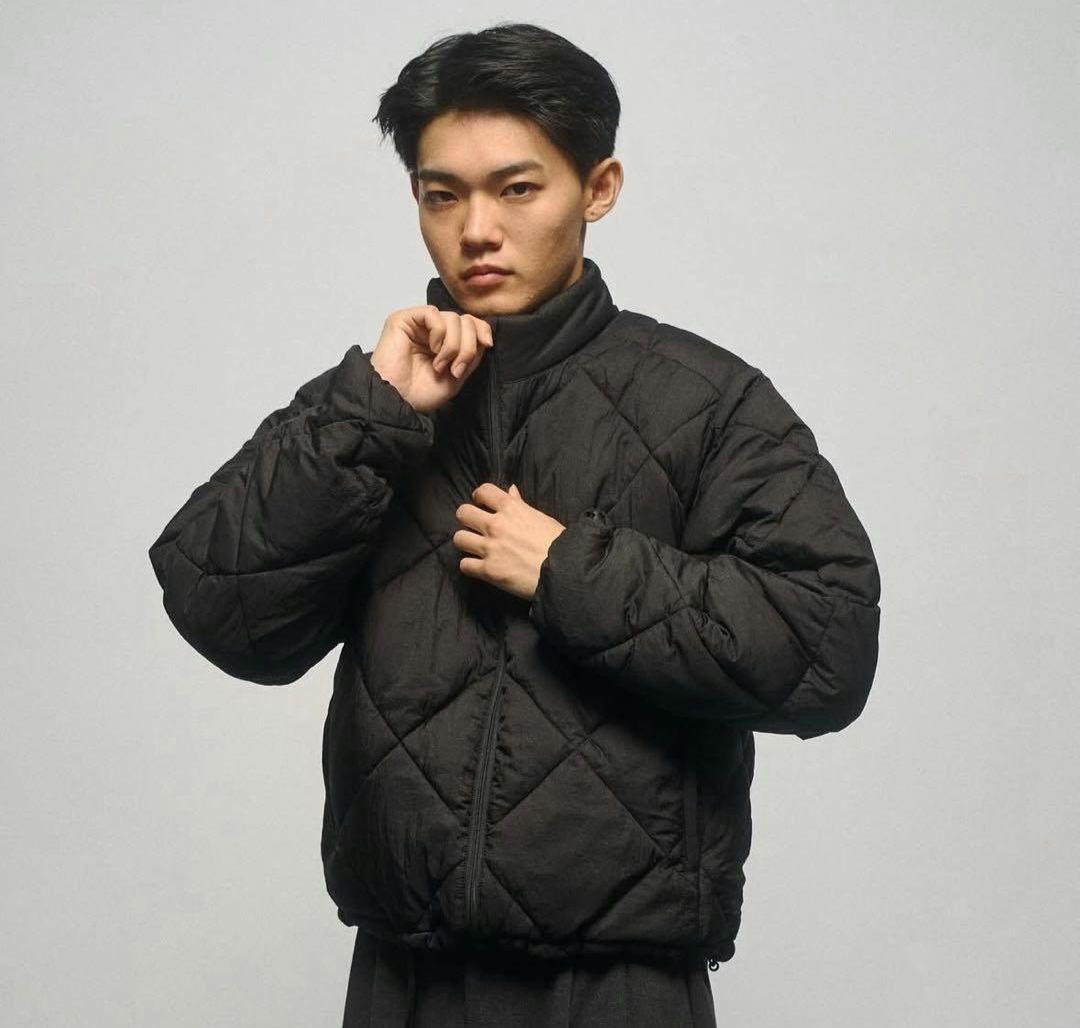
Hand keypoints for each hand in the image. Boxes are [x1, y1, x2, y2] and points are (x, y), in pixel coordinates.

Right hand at [369, 305, 493, 414]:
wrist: (397, 401)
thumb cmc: (420, 393)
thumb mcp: (457, 376)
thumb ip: (471, 355)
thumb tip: (484, 335)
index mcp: (445, 342)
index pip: (470, 323)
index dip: (482, 330)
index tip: (487, 345)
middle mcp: (432, 331)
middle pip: (465, 320)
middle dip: (467, 346)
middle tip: (455, 368)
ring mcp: (418, 324)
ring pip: (452, 317)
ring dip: (453, 345)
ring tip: (440, 365)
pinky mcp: (403, 319)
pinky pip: (432, 313)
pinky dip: (439, 332)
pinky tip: (432, 349)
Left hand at [453, 484, 565, 600]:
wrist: (564, 570)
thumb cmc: (558, 543)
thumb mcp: (541, 517)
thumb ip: (520, 504)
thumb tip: (510, 490)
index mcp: (511, 509)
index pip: (484, 491)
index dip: (479, 495)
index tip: (481, 503)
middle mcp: (496, 525)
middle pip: (463, 513)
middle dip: (466, 518)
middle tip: (474, 525)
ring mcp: (490, 548)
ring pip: (459, 538)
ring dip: (465, 542)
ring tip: (474, 547)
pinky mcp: (488, 570)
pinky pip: (464, 565)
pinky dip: (469, 566)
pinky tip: (478, 566)